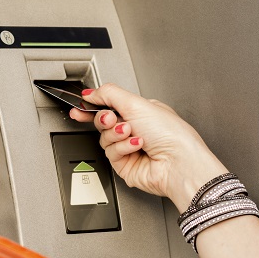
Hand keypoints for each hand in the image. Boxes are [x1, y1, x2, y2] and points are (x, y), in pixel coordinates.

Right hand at [69, 83, 227, 210]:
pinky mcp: (125, 165)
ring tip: (131, 133)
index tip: (80, 107)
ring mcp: (130, 148)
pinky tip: (136, 146)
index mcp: (142, 112)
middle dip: (105, 119)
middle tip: (111, 119)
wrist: (178, 163)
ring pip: (105, 138)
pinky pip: (111, 153)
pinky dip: (122, 148)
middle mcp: (136, 129)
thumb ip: (109, 94)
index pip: (111, 105)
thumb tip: (90, 92)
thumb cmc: (170, 134)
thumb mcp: (137, 103)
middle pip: (103, 122)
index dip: (94, 106)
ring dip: (116, 134)